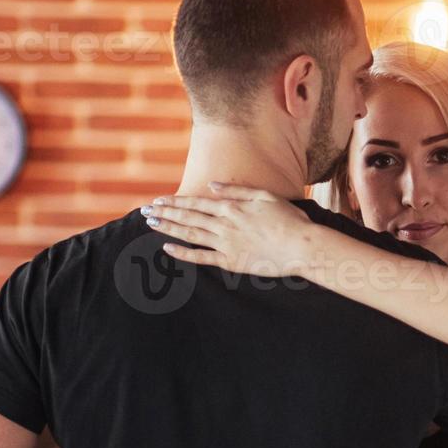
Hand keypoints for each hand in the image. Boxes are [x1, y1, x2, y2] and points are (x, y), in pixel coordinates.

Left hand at [143, 183, 310, 276]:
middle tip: (145, 212)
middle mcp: (224, 224)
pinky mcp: (231, 262)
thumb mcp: (264, 196)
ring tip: (151, 224)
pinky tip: (168, 248)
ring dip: (168, 229)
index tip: (158, 200)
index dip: (175, 202)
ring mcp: (226, 244)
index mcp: (232, 207)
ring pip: (190, 234)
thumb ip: (236, 190)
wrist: (302, 247)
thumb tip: (213, 186)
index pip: (196, 203)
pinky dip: (183, 253)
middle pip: (187, 217)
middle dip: (164, 213)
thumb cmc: (289, 220)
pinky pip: (201, 257)